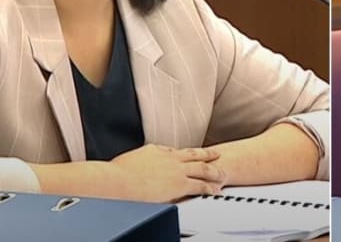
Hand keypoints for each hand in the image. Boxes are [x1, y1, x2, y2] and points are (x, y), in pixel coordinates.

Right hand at [110, 144, 225, 201]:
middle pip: (195, 156)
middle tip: (218, 155)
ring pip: (202, 169)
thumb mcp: (136, 156)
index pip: (180, 151)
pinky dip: (209, 188)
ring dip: (214, 172)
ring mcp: (177, 171)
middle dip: (208, 156)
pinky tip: (215, 191)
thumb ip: (146, 156)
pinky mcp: (179, 185)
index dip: (190, 153)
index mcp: (160, 151)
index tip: (196, 153)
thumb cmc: (119, 173)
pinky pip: (199, 186)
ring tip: (223, 175)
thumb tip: (147, 158)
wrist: (117, 181)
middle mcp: (171, 159)